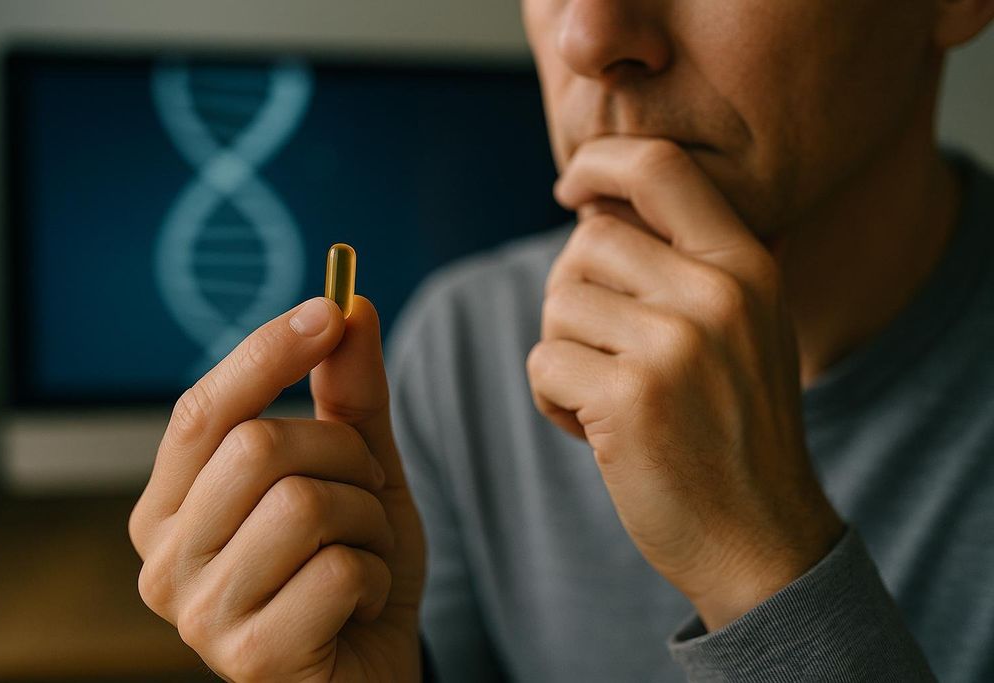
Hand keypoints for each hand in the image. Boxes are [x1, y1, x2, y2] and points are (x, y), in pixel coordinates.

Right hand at [129, 295, 425, 680]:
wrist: (374, 666)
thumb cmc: (352, 563)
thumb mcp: (358, 469)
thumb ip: (348, 395)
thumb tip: (350, 305)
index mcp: (173, 503)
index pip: (204, 409)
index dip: (266, 352)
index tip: (329, 310)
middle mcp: (165, 558)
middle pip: (258, 447)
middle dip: (343, 454)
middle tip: (364, 488)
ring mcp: (199, 615)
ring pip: (304, 505)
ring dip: (367, 520)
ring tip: (363, 553)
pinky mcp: (247, 659)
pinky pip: (338, 573)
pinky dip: (376, 577)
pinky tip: (359, 605)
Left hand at [526, 136, 843, 630]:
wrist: (761, 538)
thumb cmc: (736, 429)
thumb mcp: (744, 328)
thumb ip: (686, 263)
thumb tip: (592, 210)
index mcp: (747, 266)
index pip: (660, 168)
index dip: (601, 162)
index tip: (571, 185)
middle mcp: (717, 295)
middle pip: (589, 241)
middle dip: (574, 290)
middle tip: (600, 347)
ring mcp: (675, 346)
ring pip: (559, 303)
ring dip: (564, 351)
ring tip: (608, 396)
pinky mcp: (629, 400)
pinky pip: (543, 363)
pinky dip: (552, 398)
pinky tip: (594, 429)